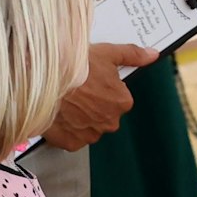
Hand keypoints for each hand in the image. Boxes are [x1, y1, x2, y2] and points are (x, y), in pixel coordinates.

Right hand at [41, 42, 160, 149]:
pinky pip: (73, 137)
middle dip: (93, 104)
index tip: (93, 80)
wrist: (45, 82)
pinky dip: (67, 128)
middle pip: (104, 113)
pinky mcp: (72, 142)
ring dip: (80, 117)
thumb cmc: (75, 68)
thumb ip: (132, 55)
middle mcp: (109, 122)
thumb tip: (151, 55)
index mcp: (122, 102)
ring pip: (89, 126)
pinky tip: (60, 113)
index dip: (105, 87)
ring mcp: (90, 134)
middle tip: (78, 90)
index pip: (119, 97)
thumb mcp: (107, 53)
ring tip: (67, 100)